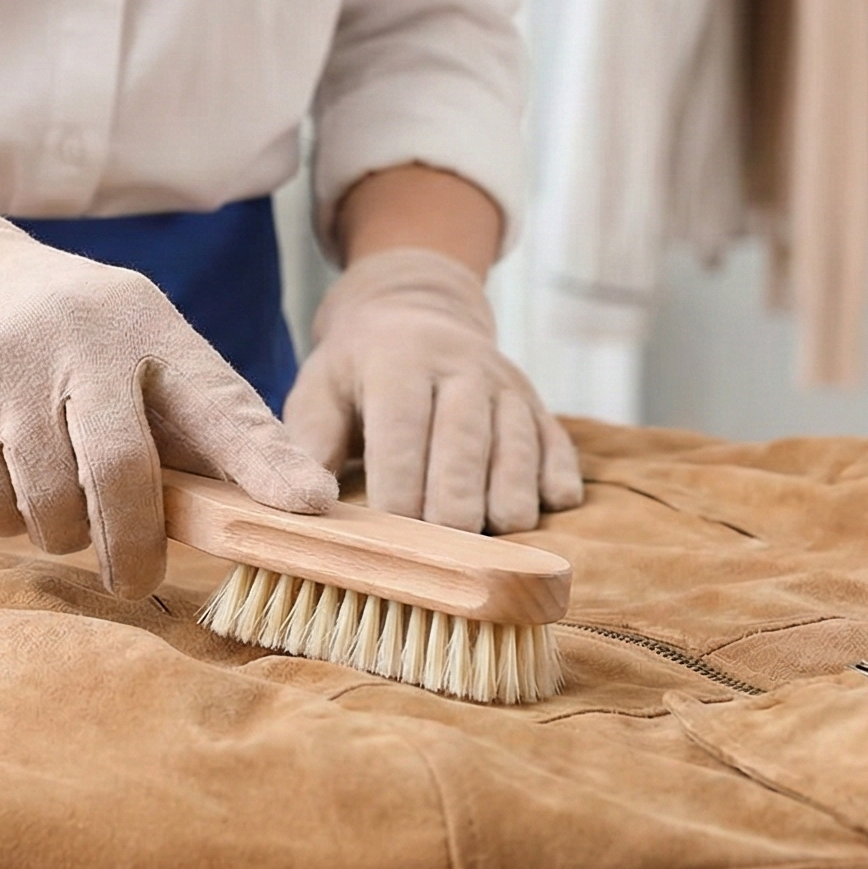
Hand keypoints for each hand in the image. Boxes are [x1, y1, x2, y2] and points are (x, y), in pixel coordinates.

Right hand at [0, 158, 337, 595]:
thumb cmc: (57, 333)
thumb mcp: (127, 346)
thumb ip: (191, 422)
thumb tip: (283, 510)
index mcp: (145, 323)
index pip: (219, 401)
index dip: (265, 460)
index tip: (308, 507)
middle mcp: (79, 336)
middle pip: (121, 476)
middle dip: (133, 547)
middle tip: (134, 580)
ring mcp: (4, 365)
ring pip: (48, 506)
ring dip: (58, 532)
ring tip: (56, 507)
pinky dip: (1, 519)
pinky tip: (3, 484)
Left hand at [285, 247, 582, 533]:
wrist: (420, 309)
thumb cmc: (358, 370)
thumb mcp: (318, 390)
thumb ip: (308, 446)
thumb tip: (307, 508)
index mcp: (400, 360)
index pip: (403, 430)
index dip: (398, 489)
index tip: (391, 538)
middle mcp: (462, 368)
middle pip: (467, 445)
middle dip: (455, 508)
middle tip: (442, 558)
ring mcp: (508, 387)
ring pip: (520, 452)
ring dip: (507, 504)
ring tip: (490, 546)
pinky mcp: (540, 408)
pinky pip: (560, 451)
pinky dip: (555, 487)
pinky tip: (539, 513)